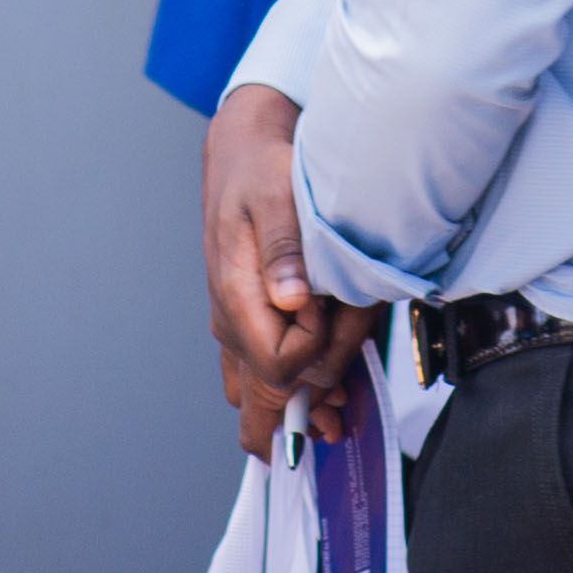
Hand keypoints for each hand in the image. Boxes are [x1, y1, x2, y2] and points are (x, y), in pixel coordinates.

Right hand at [202, 83, 367, 454]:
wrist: (239, 155)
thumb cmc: (258, 173)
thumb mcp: (276, 195)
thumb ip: (283, 249)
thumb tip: (291, 300)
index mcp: (237, 297)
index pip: (280, 364)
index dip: (319, 350)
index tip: (337, 314)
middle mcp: (233, 324)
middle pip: (262, 400)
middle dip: (305, 413)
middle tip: (339, 417)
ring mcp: (238, 328)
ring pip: (261, 396)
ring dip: (303, 407)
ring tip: (339, 412)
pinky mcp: (250, 324)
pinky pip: (264, 376)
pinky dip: (296, 391)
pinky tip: (325, 397)